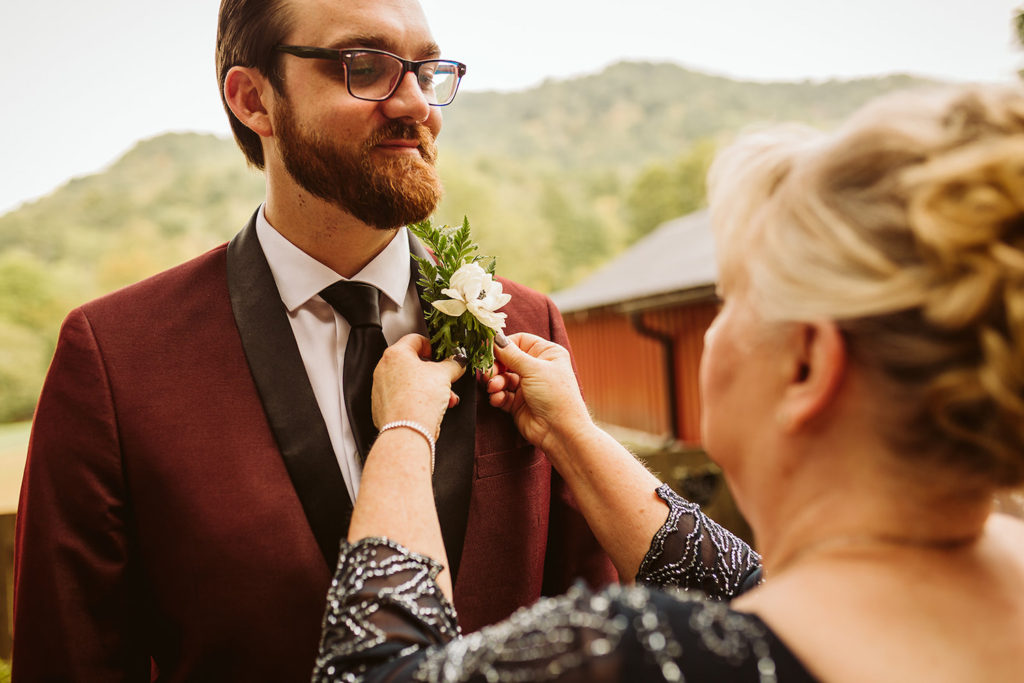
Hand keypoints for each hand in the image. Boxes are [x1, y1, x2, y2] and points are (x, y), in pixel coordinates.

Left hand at [372, 334, 465, 436]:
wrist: (408, 431)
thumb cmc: (419, 400)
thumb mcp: (445, 375)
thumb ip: (453, 364)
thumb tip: (458, 361)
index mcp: (395, 354)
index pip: (415, 339)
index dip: (433, 346)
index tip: (442, 356)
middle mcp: (383, 369)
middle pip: (413, 364)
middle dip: (434, 374)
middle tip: (446, 380)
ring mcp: (381, 388)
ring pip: (410, 383)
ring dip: (430, 389)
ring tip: (445, 399)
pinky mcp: (382, 407)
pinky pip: (404, 398)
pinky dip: (418, 401)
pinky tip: (432, 409)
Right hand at [486, 333, 592, 454]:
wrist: (560, 432)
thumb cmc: (556, 396)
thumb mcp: (534, 369)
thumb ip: (511, 354)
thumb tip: (494, 337)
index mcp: (546, 353)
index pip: (519, 341)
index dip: (503, 345)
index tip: (487, 350)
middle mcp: (536, 367)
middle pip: (507, 359)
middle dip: (496, 366)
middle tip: (489, 373)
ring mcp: (527, 385)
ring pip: (501, 377)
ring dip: (495, 382)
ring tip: (494, 388)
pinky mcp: (517, 402)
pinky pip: (501, 393)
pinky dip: (497, 395)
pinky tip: (497, 398)